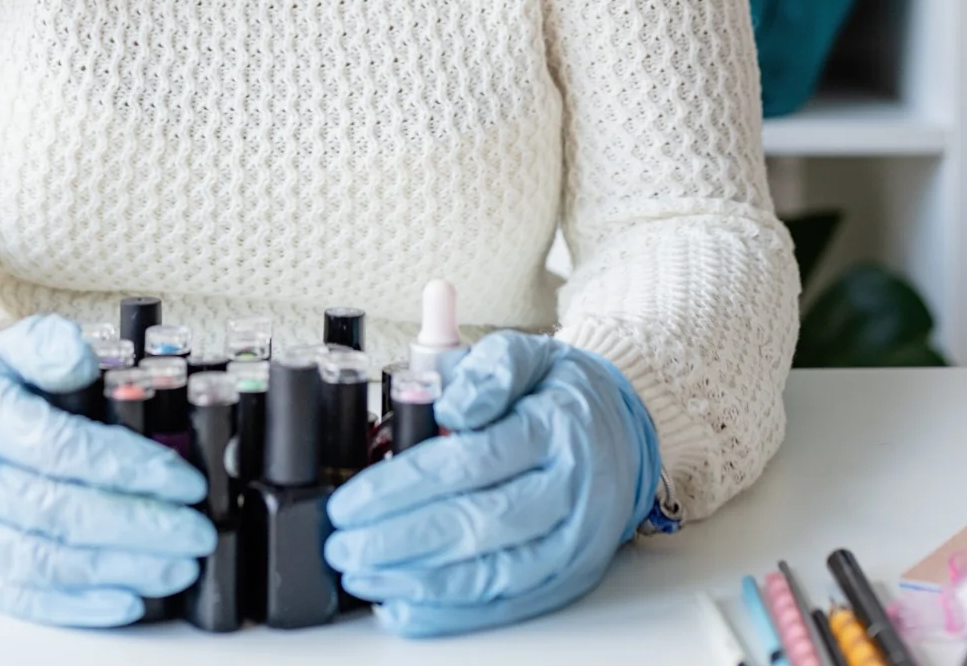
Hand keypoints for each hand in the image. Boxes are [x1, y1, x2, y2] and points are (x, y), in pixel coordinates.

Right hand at [0, 313, 215, 626]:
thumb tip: (81, 358)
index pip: (57, 446)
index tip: (184, 480)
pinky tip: (128, 600)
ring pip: (42, 563)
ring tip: (177, 567)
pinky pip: (22, 599)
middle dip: (136, 526)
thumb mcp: (11, 347)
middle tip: (196, 532)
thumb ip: (49, 344)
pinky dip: (79, 606)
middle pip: (55, 512)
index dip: (125, 466)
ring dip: (117, 570)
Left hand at [325, 334, 659, 637]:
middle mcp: (571, 491)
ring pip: (490, 574)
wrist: (624, 429)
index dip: (403, 488)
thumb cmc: (560, 392)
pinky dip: (452, 611)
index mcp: (557, 428)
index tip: (351, 502)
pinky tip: (405, 603)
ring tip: (362, 575)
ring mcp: (574, 542)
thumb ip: (486, 371)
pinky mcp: (570, 577)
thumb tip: (449, 408)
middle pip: (475, 525)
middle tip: (342, 545)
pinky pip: (507, 604)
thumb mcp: (527, 355)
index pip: (469, 463)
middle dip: (398, 541)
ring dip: (418, 582)